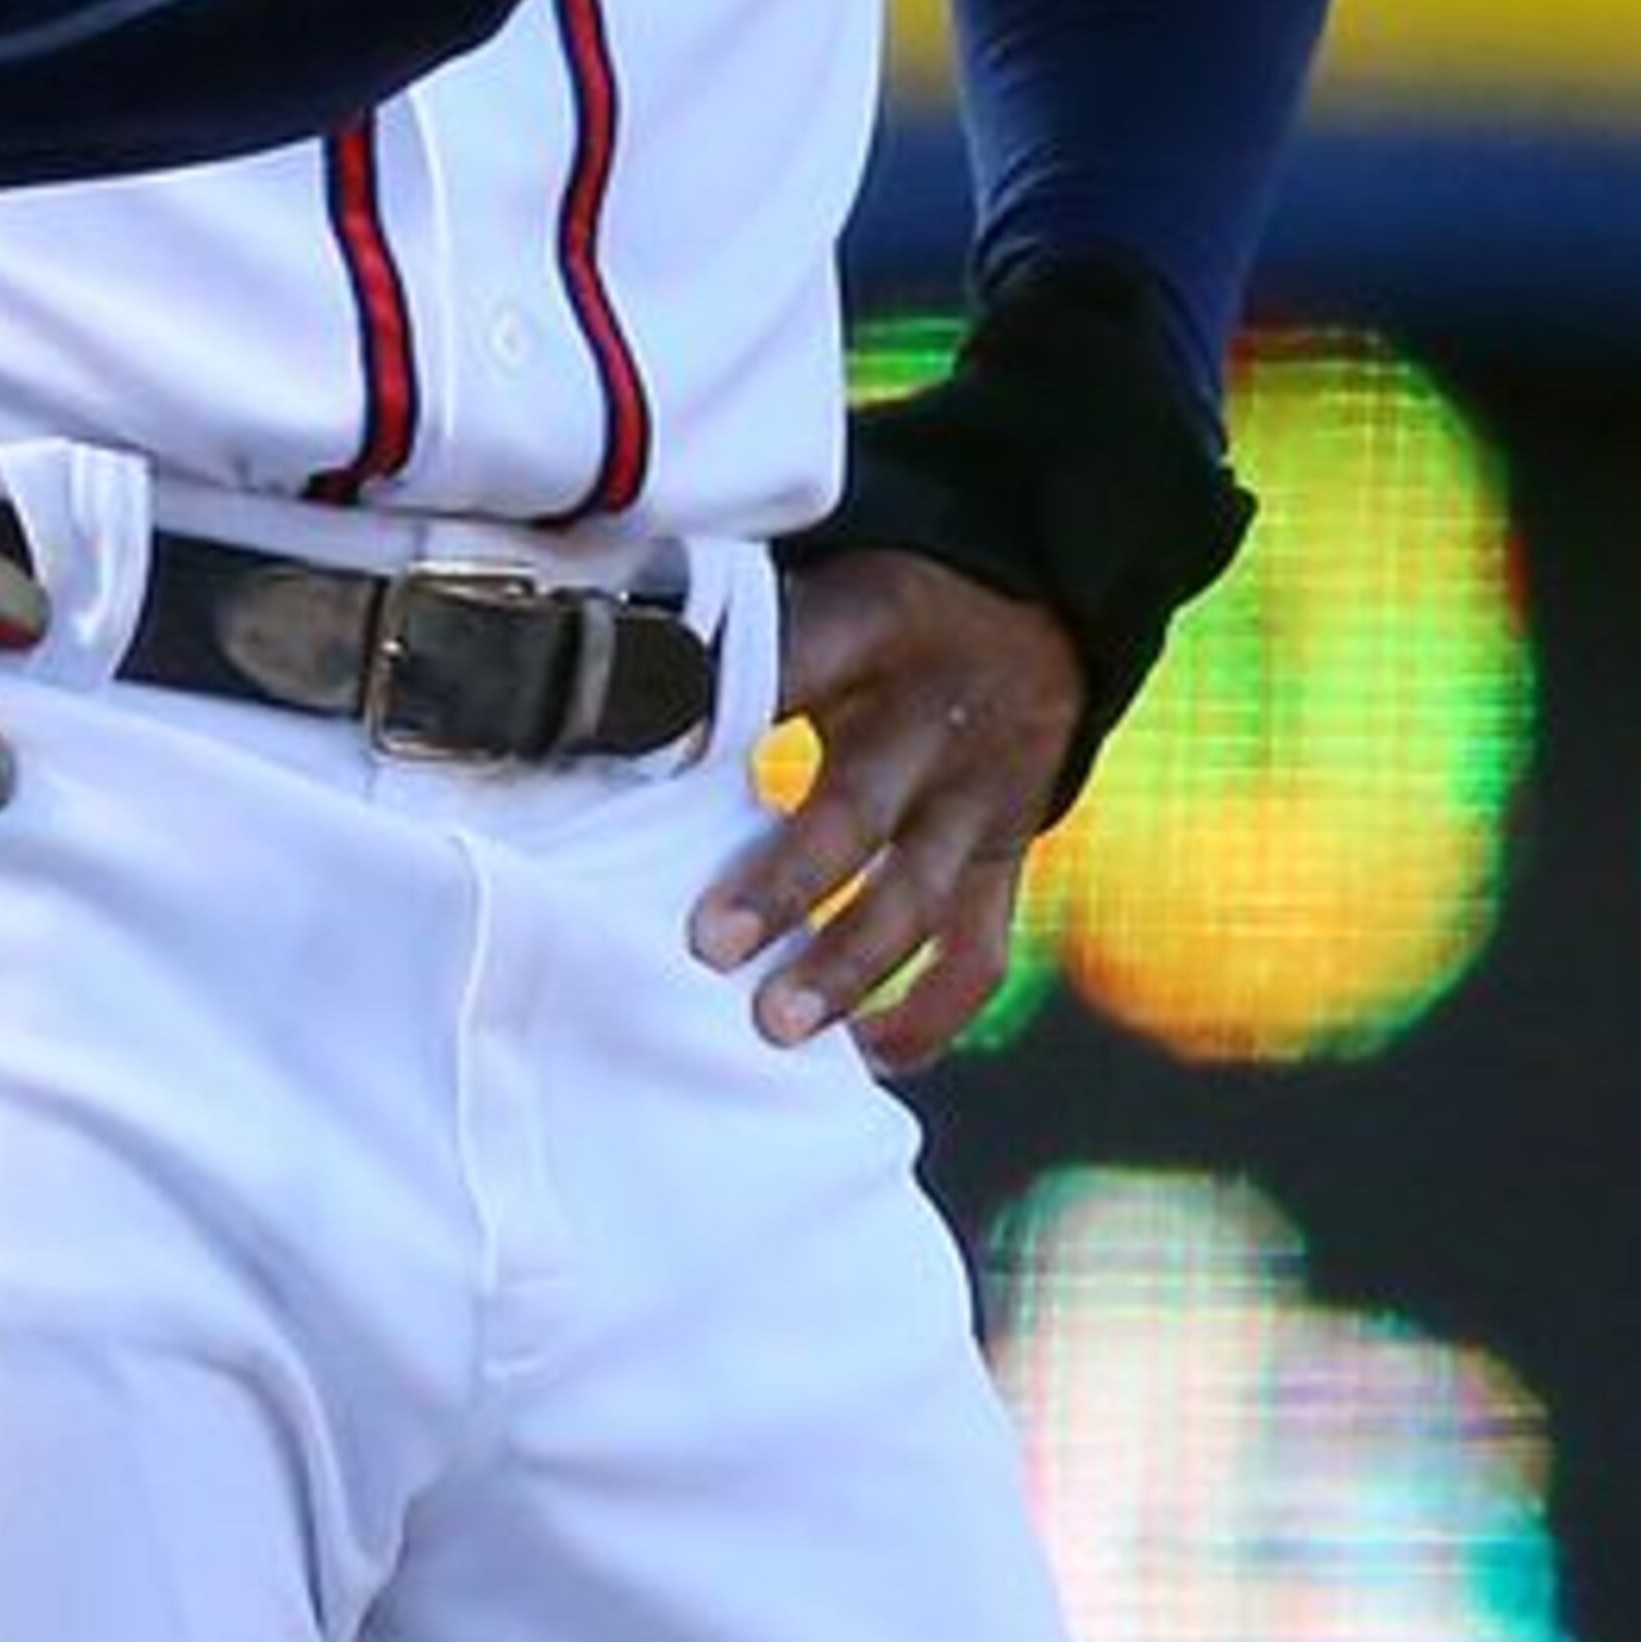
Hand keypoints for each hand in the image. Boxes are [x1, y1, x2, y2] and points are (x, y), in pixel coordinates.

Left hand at [685, 544, 1085, 1069]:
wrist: (1041, 603)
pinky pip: (980, 948)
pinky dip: (930, 1011)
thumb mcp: (820, 587)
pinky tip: (870, 1054)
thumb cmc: (880, 609)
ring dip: (849, 967)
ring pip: (920, 893)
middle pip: (860, 806)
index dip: (722, 718)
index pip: (792, 668)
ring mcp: (979, 795)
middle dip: (786, 884)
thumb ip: (738, 635)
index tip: (642, 767)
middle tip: (710, 946)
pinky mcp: (1007, 853)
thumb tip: (599, 676)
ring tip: (779, 1029)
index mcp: (871, 627)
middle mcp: (932, 717)